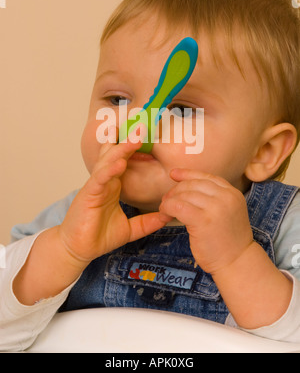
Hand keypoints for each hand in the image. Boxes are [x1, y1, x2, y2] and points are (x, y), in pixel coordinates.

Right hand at [58, 126, 171, 264]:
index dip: (134, 148)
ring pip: (108, 162)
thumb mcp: (131, 228)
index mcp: (114, 185)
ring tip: (135, 138)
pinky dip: (108, 170)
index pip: (124, 160)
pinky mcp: (88, 195)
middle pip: (116, 155)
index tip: (149, 135)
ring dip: (121, 149)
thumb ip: (148, 222)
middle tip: (144, 126)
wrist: (79, 250)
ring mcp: (96, 186)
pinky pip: (99, 179)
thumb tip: (169, 215)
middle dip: (129, 140)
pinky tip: (119, 163)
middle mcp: (105, 181)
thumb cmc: (99, 236)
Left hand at [159, 168, 253, 275]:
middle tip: (166, 201)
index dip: (187, 174)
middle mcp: (226, 197)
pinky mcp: (203, 220)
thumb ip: (214, 198)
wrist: (237, 263)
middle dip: (176, 190)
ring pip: (184, 194)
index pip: (206, 176)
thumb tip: (187, 183)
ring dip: (169, 201)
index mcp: (232, 193)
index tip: (173, 174)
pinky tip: (165, 216)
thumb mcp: (227, 212)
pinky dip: (167, 208)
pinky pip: (178, 206)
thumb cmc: (228, 241)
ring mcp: (216, 208)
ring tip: (165, 211)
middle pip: (193, 184)